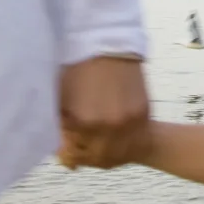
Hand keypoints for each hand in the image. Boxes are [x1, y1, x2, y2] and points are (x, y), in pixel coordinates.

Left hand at [57, 54, 149, 168]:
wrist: (107, 44)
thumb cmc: (78, 68)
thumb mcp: (61, 99)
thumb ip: (60, 128)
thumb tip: (62, 152)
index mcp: (84, 123)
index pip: (76, 155)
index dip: (70, 154)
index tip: (67, 148)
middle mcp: (110, 127)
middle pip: (99, 158)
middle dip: (88, 157)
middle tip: (82, 149)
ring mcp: (130, 122)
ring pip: (120, 154)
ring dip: (109, 156)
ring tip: (100, 147)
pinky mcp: (143, 114)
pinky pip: (136, 142)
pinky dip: (127, 148)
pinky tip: (117, 142)